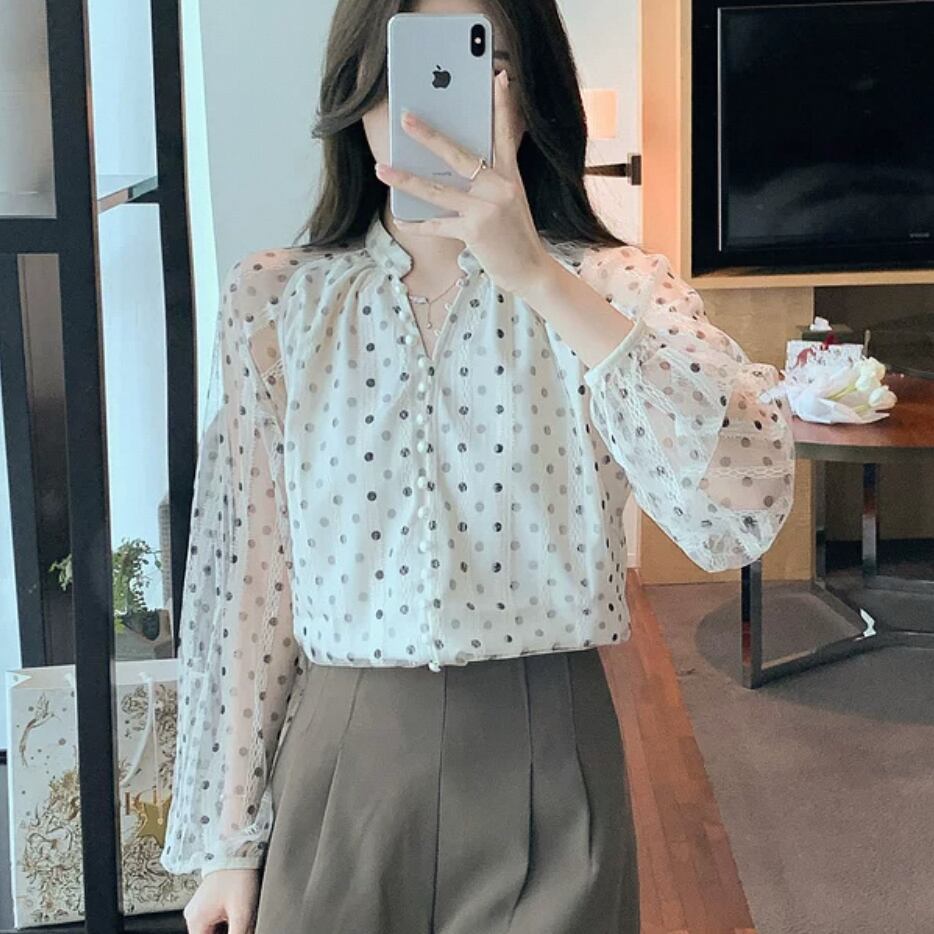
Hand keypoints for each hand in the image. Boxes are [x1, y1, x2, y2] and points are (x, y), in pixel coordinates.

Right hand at [182, 867, 260, 933]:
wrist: (239, 848)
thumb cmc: (238, 874)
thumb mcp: (242, 912)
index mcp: (196, 921)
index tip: (237, 931)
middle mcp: (193, 915)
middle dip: (226, 932)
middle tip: (241, 924)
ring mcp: (199, 906)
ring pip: (213, 929)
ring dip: (227, 928)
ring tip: (239, 915)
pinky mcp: (207, 900)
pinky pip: (215, 919)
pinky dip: (226, 920)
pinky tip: (237, 912)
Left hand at [374, 69, 552, 296]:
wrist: (531, 271)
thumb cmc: (516, 235)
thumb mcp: (512, 200)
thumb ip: (491, 180)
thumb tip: (460, 165)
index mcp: (510, 176)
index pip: (505, 135)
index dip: (501, 106)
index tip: (498, 78)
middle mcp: (499, 188)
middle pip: (458, 155)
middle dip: (429, 136)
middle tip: (405, 118)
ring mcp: (486, 210)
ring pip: (437, 190)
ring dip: (405, 179)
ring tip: (382, 167)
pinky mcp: (475, 232)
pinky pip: (437, 225)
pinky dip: (417, 224)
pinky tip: (401, 219)